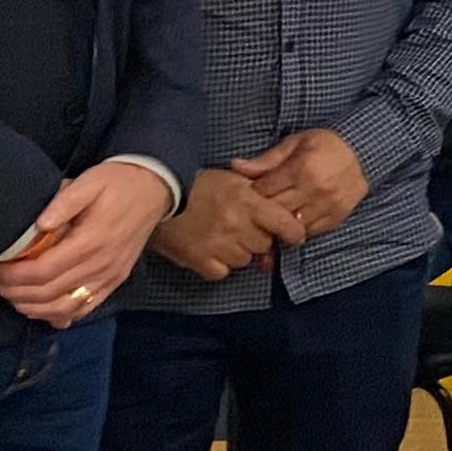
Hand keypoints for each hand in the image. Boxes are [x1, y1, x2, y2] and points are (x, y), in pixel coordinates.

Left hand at [0, 160, 171, 326]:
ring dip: (33, 308)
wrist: (155, 190)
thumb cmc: (117, 183)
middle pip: (48, 294)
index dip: (13, 275)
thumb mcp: (90, 181)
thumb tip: (39, 224)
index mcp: (91, 241)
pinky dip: (59, 315)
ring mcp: (109, 277)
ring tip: (13, 295)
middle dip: (15, 292)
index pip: (43, 271)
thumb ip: (64, 201)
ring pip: (64, 308)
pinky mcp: (114, 282)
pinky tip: (42, 309)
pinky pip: (83, 309)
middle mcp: (101, 265)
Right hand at [148, 167, 309, 281]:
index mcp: (248, 201)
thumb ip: (257, 191)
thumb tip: (279, 206)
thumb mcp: (232, 178)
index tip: (294, 236)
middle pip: (264, 244)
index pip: (286, 224)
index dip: (293, 232)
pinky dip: (219, 265)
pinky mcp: (199, 260)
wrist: (157, 194)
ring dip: (238, 252)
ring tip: (223, 237)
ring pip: (244, 259)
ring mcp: (218, 245)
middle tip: (244, 229)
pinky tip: (211, 251)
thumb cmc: (197, 183)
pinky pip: (222, 272)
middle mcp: (237, 225)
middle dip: (258, 238)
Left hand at [234, 128, 367, 237]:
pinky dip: (299, 228)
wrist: (364, 150)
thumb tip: (235, 166)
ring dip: (280, 223)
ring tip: (275, 217)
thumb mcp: (295, 143)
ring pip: (291, 225)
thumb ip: (266, 159)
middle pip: (275, 210)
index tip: (251, 192)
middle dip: (263, 211)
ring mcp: (327, 204)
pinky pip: (310, 231)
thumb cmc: (325, 144)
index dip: (253, 193)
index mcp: (300, 168)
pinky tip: (294, 221)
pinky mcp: (337, 215)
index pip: (263, 191)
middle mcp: (314, 189)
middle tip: (259, 208)